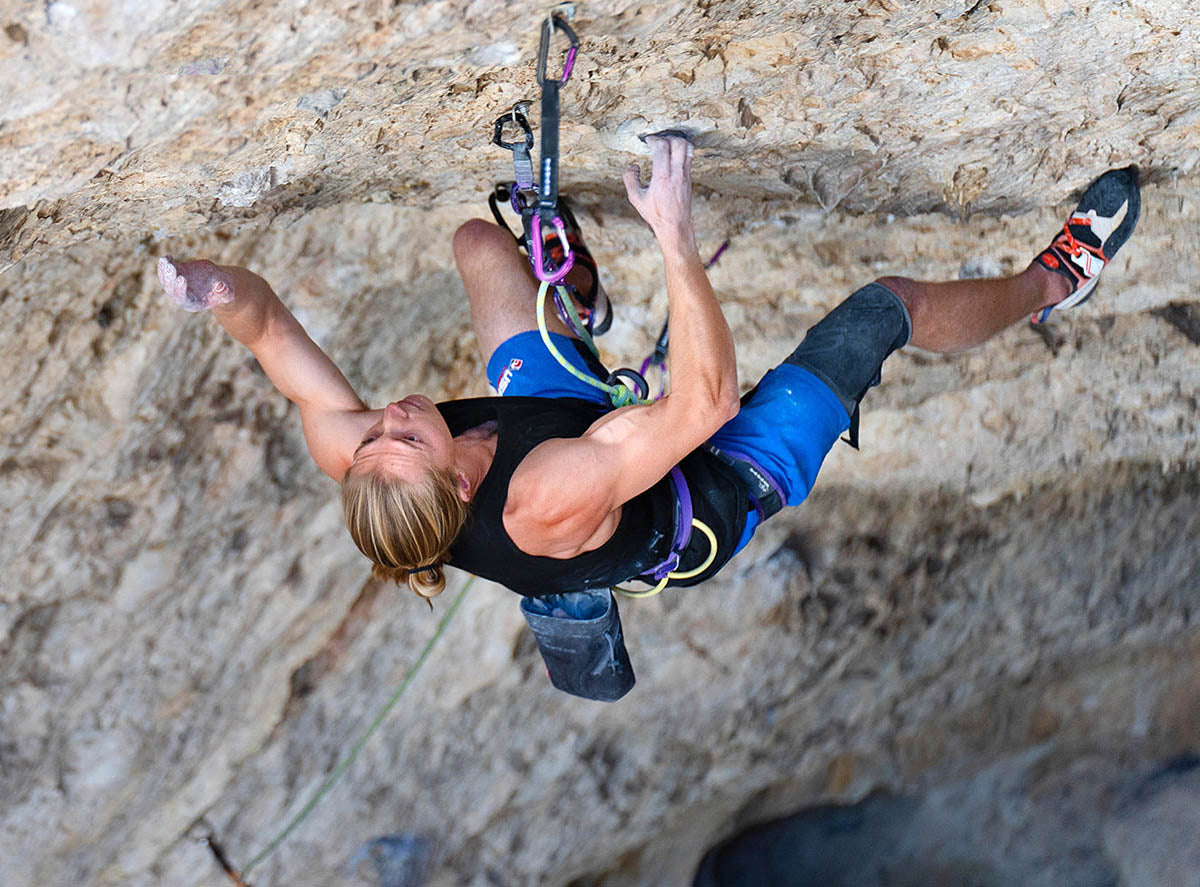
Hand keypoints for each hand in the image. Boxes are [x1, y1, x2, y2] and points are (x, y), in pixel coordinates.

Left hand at [157, 256, 235, 311]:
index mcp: (193, 303)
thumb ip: (225, 292)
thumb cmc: (224, 290)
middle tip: (171, 267)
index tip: (181, 278)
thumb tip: (221, 286)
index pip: (182, 298)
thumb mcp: (228, 292)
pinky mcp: (177, 274)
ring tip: (166, 260)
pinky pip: (166, 270)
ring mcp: (177, 285)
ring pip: (165, 280)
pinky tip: (168, 257)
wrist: (219, 282)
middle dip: (170, 278)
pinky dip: (165, 264)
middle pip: (171, 289)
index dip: (180, 289)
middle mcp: (182, 296)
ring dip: (164, 270)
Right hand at [622, 135, 695, 250]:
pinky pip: (689, 156)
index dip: (653, 139)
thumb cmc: (656, 214)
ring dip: (676, 141)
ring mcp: (685, 175)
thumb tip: (633, 167)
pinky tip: (673, 153)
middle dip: (666, 137)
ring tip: (666, 144)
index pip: (662, 147)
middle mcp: (676, 173)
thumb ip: (630, 180)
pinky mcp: (689, 177)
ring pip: (686, 147)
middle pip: (677, 142)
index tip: (647, 141)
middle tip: (657, 141)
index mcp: (662, 177)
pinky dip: (681, 149)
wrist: (675, 225)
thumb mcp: (636, 198)